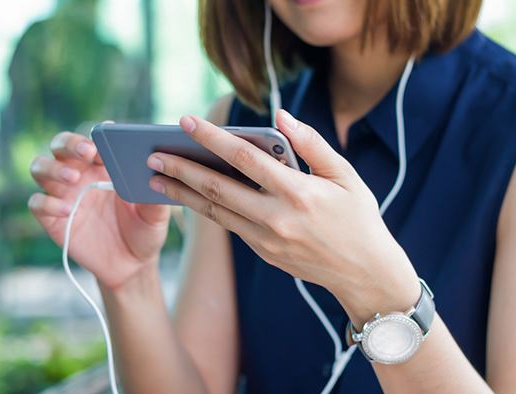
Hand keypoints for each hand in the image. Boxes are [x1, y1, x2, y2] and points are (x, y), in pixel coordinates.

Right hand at [29, 128, 170, 289]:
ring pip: (40, 167)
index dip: (95, 136)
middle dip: (70, 144)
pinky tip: (65, 209)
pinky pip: (37, 203)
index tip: (105, 140)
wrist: (132, 265)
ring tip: (73, 178)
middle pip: (60, 145)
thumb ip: (155, 194)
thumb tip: (154, 172)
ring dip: (53, 168)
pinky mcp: (52, 219)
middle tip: (87, 152)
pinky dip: (46, 202)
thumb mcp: (156, 214)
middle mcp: (79, 174)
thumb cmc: (144, 231)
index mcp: (104, 166)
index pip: (92, 140)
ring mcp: (63, 195)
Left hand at [146, 110, 418, 324]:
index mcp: (298, 193)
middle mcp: (276, 218)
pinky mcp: (262, 253)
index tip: (185, 121)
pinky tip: (188, 195)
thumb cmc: (358, 217)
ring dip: (182, 193)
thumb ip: (312, 144)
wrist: (364, 273)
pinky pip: (227, 225)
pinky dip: (205, 208)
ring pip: (214, 211)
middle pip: (217, 188)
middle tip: (151, 155)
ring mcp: (266, 240)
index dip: (212, 138)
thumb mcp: (346, 176)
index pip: (245, 158)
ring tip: (155, 177)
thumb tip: (281, 115)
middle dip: (180, 169)